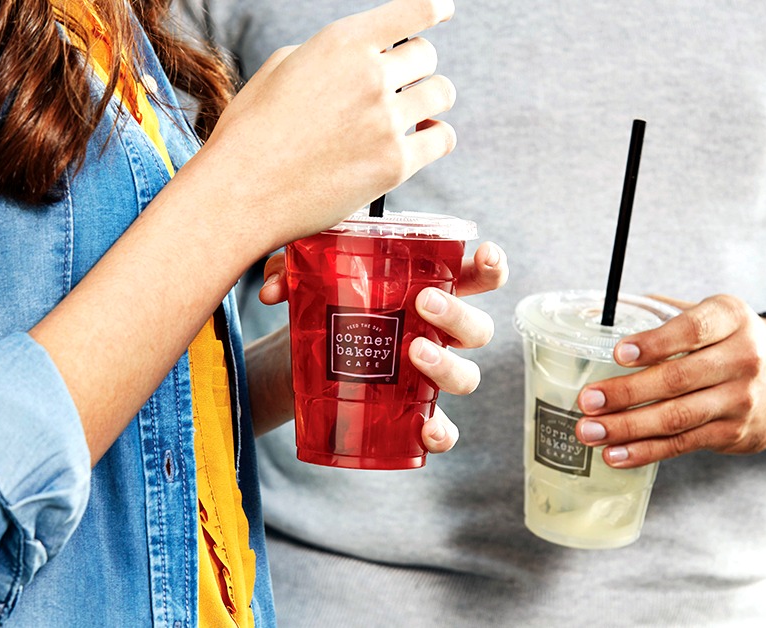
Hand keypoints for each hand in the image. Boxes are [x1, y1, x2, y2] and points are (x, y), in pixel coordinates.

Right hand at [183, 0, 457, 252]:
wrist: (241, 192)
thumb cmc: (250, 133)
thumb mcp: (280, 69)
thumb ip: (329, 57)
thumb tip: (358, 60)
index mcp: (342, 43)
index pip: (413, 11)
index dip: (435, 8)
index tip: (444, 10)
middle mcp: (370, 75)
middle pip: (427, 55)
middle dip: (417, 66)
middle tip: (404, 82)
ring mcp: (386, 121)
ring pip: (441, 94)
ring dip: (431, 99)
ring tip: (416, 112)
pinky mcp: (395, 164)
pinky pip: (442, 139)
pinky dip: (436, 137)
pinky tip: (425, 138)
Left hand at [259, 241, 508, 452]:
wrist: (300, 360)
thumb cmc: (322, 306)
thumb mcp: (307, 279)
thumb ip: (290, 269)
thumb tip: (273, 290)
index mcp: (428, 291)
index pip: (476, 277)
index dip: (491, 267)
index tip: (485, 254)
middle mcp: (438, 334)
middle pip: (478, 328)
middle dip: (459, 315)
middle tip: (422, 304)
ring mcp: (429, 377)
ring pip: (467, 376)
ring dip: (448, 366)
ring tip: (413, 352)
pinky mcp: (411, 413)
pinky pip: (444, 430)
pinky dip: (441, 434)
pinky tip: (425, 429)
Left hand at [574, 294, 765, 467]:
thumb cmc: (732, 340)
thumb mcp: (711, 314)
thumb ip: (659, 312)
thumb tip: (595, 311)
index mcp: (729, 318)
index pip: (692, 329)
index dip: (655, 343)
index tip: (618, 353)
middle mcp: (742, 358)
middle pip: (677, 379)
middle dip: (627, 393)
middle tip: (588, 400)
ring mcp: (740, 399)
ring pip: (677, 417)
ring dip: (628, 427)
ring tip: (589, 431)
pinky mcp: (734, 433)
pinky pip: (683, 444)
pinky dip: (646, 451)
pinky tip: (615, 454)